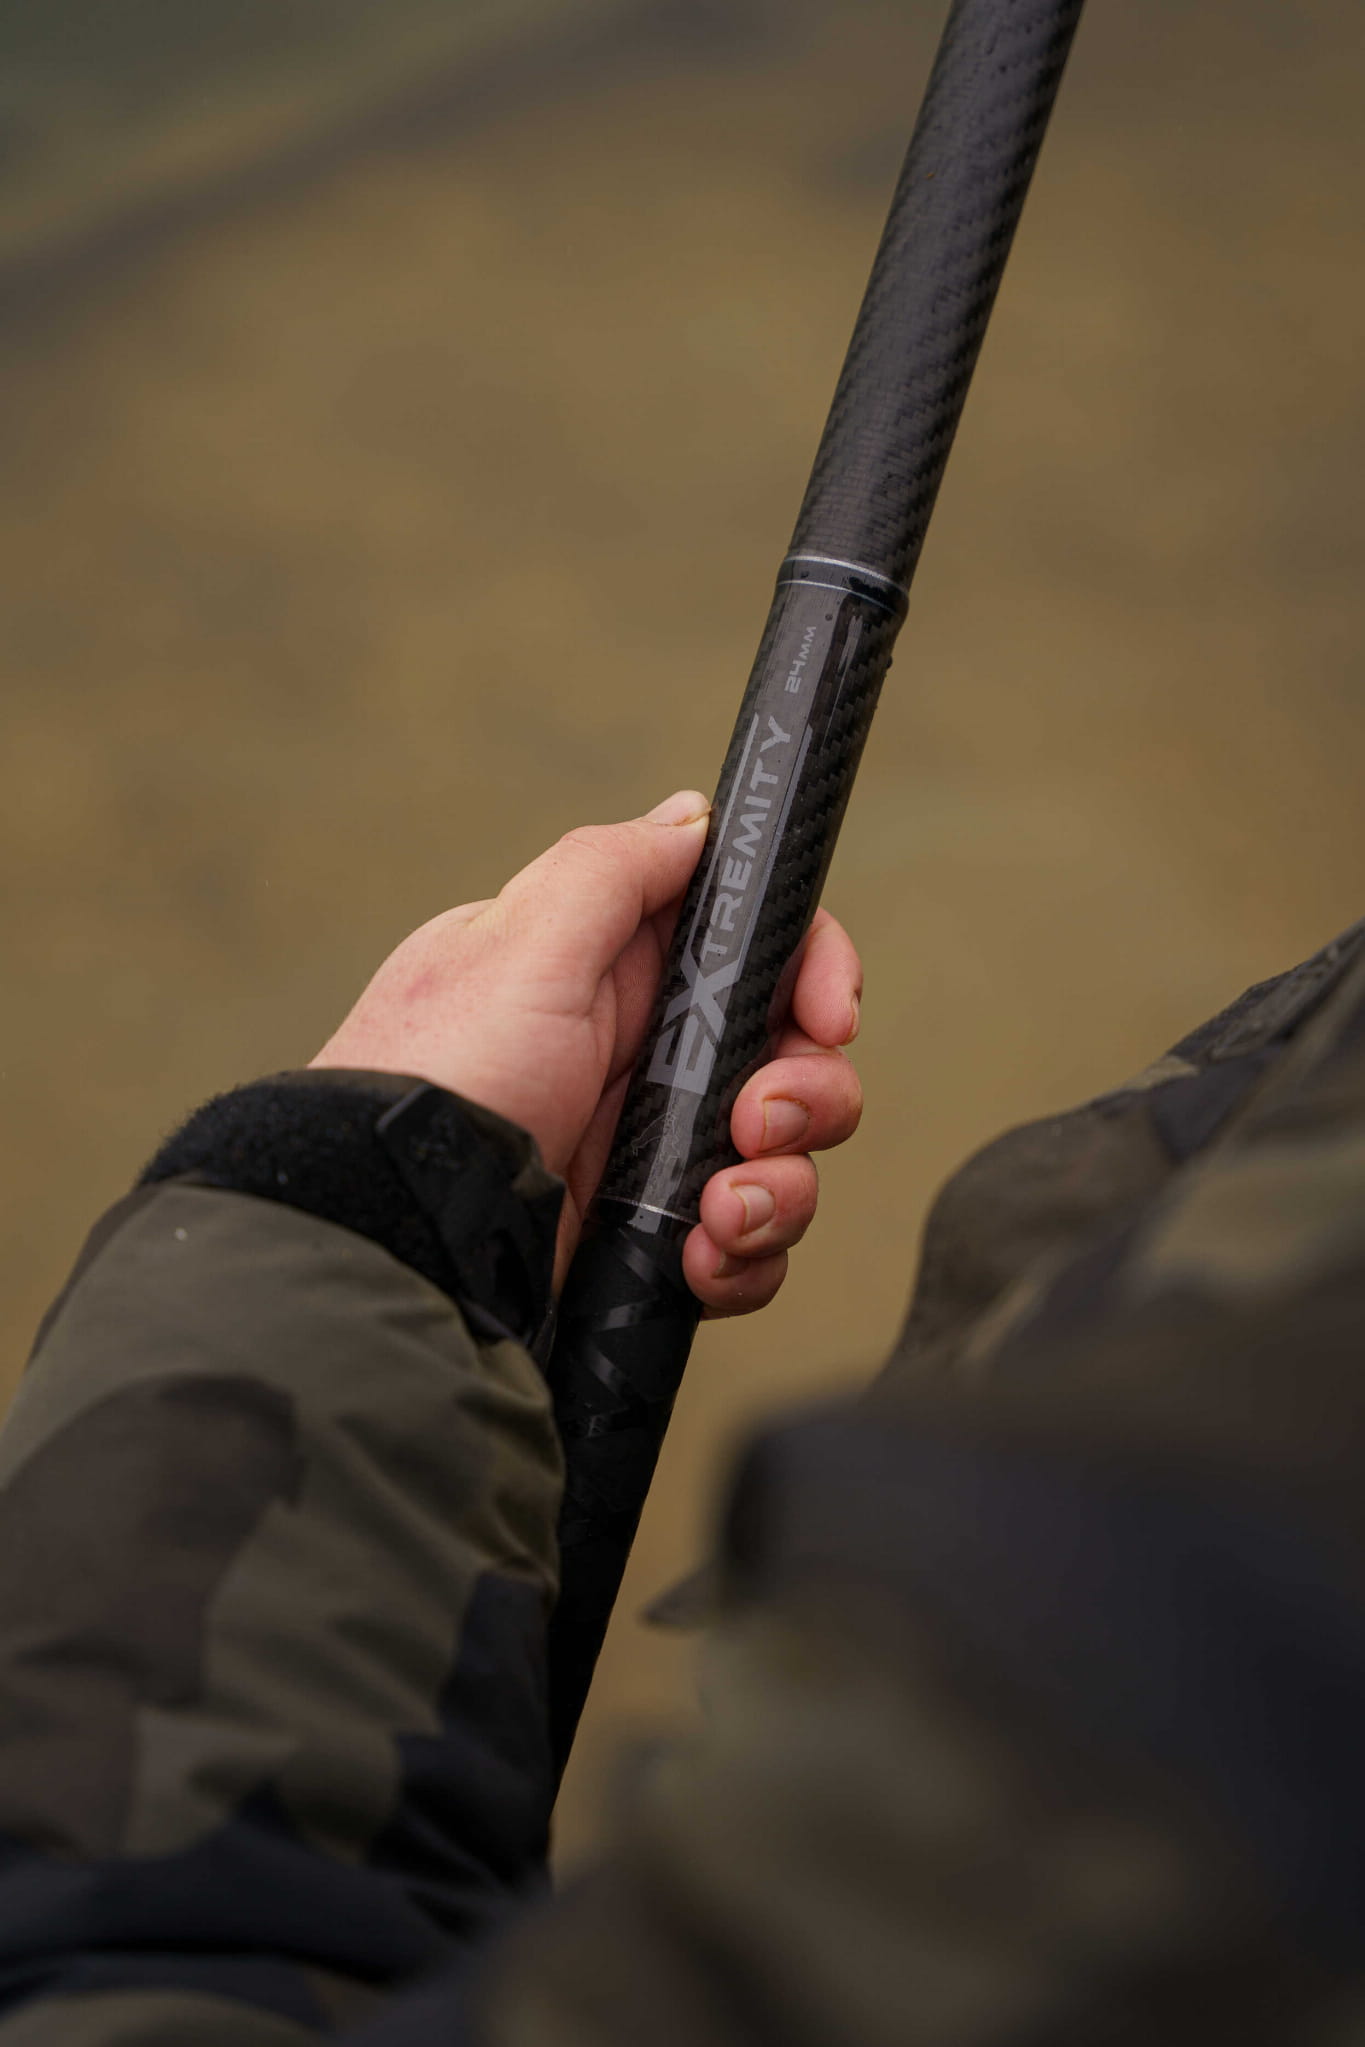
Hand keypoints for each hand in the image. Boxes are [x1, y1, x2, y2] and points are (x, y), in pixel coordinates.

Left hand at [311, 790, 863, 1314]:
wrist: (388, 1231)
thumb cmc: (437, 1079)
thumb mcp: (519, 945)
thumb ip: (611, 870)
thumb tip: (689, 818)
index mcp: (614, 973)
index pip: (756, 950)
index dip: (813, 973)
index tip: (828, 1014)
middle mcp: (639, 1059)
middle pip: (792, 1058)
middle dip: (808, 1094)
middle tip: (755, 1124)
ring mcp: (643, 1153)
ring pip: (782, 1159)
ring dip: (779, 1191)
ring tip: (720, 1215)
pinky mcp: (643, 1237)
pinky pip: (744, 1248)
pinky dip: (742, 1260)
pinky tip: (697, 1261)